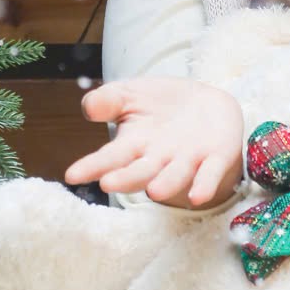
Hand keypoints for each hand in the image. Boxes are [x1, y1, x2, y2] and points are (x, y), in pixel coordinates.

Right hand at [64, 78, 244, 208]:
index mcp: (134, 144)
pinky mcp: (217, 157)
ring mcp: (188, 160)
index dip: (92, 166)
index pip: (110, 157)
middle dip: (126, 178)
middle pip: (140, 171)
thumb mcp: (130, 94)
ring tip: (153, 192)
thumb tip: (89, 107)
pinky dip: (204, 184)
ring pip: (174, 176)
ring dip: (165, 184)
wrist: (206, 102)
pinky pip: (210, 173)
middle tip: (108, 183)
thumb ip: (108, 100)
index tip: (72, 175)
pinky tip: (197, 195)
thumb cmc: (160, 104)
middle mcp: (159, 158)